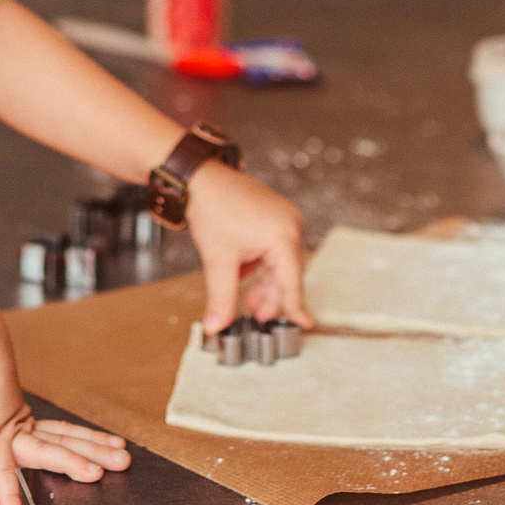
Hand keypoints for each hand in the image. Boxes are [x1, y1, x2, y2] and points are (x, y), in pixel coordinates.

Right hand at [0, 352, 131, 504]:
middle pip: (66, 445)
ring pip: (51, 452)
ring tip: (102, 473)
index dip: (87, 442)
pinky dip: (8, 496)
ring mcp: (10, 437)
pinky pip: (1, 475)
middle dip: (97, 453)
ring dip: (77, 461)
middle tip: (126, 460)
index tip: (112, 445)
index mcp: (19, 427)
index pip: (61, 437)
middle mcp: (21, 433)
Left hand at [186, 163, 309, 336]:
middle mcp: (290, 225)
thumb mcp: (218, 260)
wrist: (199, 177)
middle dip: (271, 296)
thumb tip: (216, 327)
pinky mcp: (275, 214)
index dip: (295, 308)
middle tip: (256, 315)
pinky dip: (262, 264)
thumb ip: (221, 298)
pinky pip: (275, 247)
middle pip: (286, 273)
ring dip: (265, 282)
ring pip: (280, 261)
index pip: (292, 282)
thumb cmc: (212, 209)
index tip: (305, 325)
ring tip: (250, 300)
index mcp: (282, 237)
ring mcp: (284, 217)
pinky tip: (245, 272)